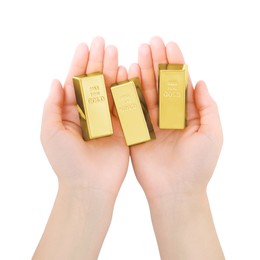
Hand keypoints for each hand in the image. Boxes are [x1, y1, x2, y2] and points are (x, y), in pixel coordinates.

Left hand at [34, 38, 129, 258]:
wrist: (90, 186)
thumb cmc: (66, 162)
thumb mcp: (51, 132)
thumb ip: (52, 106)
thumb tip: (55, 81)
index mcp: (70, 113)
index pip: (75, 84)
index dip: (79, 64)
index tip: (85, 46)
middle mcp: (89, 114)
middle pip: (94, 83)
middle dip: (97, 62)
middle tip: (103, 43)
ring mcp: (107, 120)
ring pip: (110, 90)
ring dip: (112, 70)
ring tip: (115, 52)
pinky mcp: (122, 128)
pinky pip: (125, 104)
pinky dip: (126, 88)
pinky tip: (128, 72)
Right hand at [129, 36, 222, 199]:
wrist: (176, 191)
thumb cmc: (198, 165)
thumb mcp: (212, 134)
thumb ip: (208, 107)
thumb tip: (202, 81)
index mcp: (188, 115)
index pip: (181, 84)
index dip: (176, 64)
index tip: (170, 46)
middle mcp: (169, 116)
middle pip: (162, 84)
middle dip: (157, 63)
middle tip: (151, 43)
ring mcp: (152, 122)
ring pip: (147, 93)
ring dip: (143, 72)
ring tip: (139, 53)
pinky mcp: (137, 131)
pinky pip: (133, 108)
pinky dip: (130, 92)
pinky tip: (128, 75)